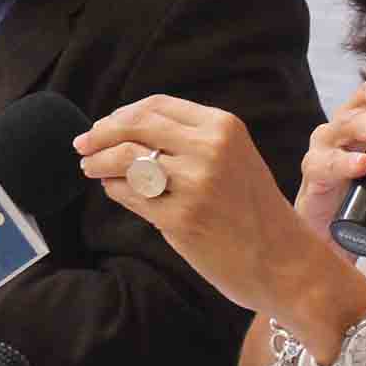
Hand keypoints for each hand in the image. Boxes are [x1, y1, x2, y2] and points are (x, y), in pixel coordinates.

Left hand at [74, 94, 322, 314]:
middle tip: (83, 143)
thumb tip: (127, 128)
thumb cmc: (253, 209)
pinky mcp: (180, 219)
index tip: (105, 125)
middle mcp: (208, 149)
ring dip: (99, 162)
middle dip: (101, 133)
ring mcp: (194, 184)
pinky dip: (115, 190)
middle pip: (134, 126)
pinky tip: (115, 190)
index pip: (156, 105)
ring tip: (90, 167)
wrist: (282, 260)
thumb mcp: (233, 157)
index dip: (122, 114)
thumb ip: (189, 139)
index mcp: (222, 127)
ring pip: (126, 159)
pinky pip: (130, 195)